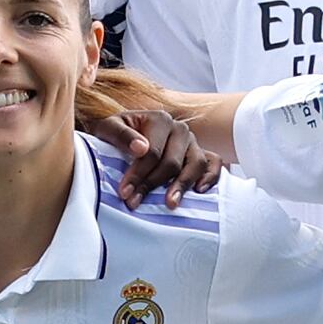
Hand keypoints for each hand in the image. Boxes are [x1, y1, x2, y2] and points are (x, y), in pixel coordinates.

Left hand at [103, 107, 224, 205]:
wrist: (125, 134)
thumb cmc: (116, 133)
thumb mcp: (108, 128)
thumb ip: (121, 134)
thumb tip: (140, 148)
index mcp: (159, 119)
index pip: (152, 152)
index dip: (138, 174)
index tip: (124, 192)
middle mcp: (179, 129)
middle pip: (172, 162)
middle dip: (152, 184)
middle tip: (135, 203)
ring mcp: (193, 142)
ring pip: (195, 164)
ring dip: (182, 185)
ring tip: (170, 204)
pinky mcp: (201, 153)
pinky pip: (214, 164)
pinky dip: (211, 177)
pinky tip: (199, 191)